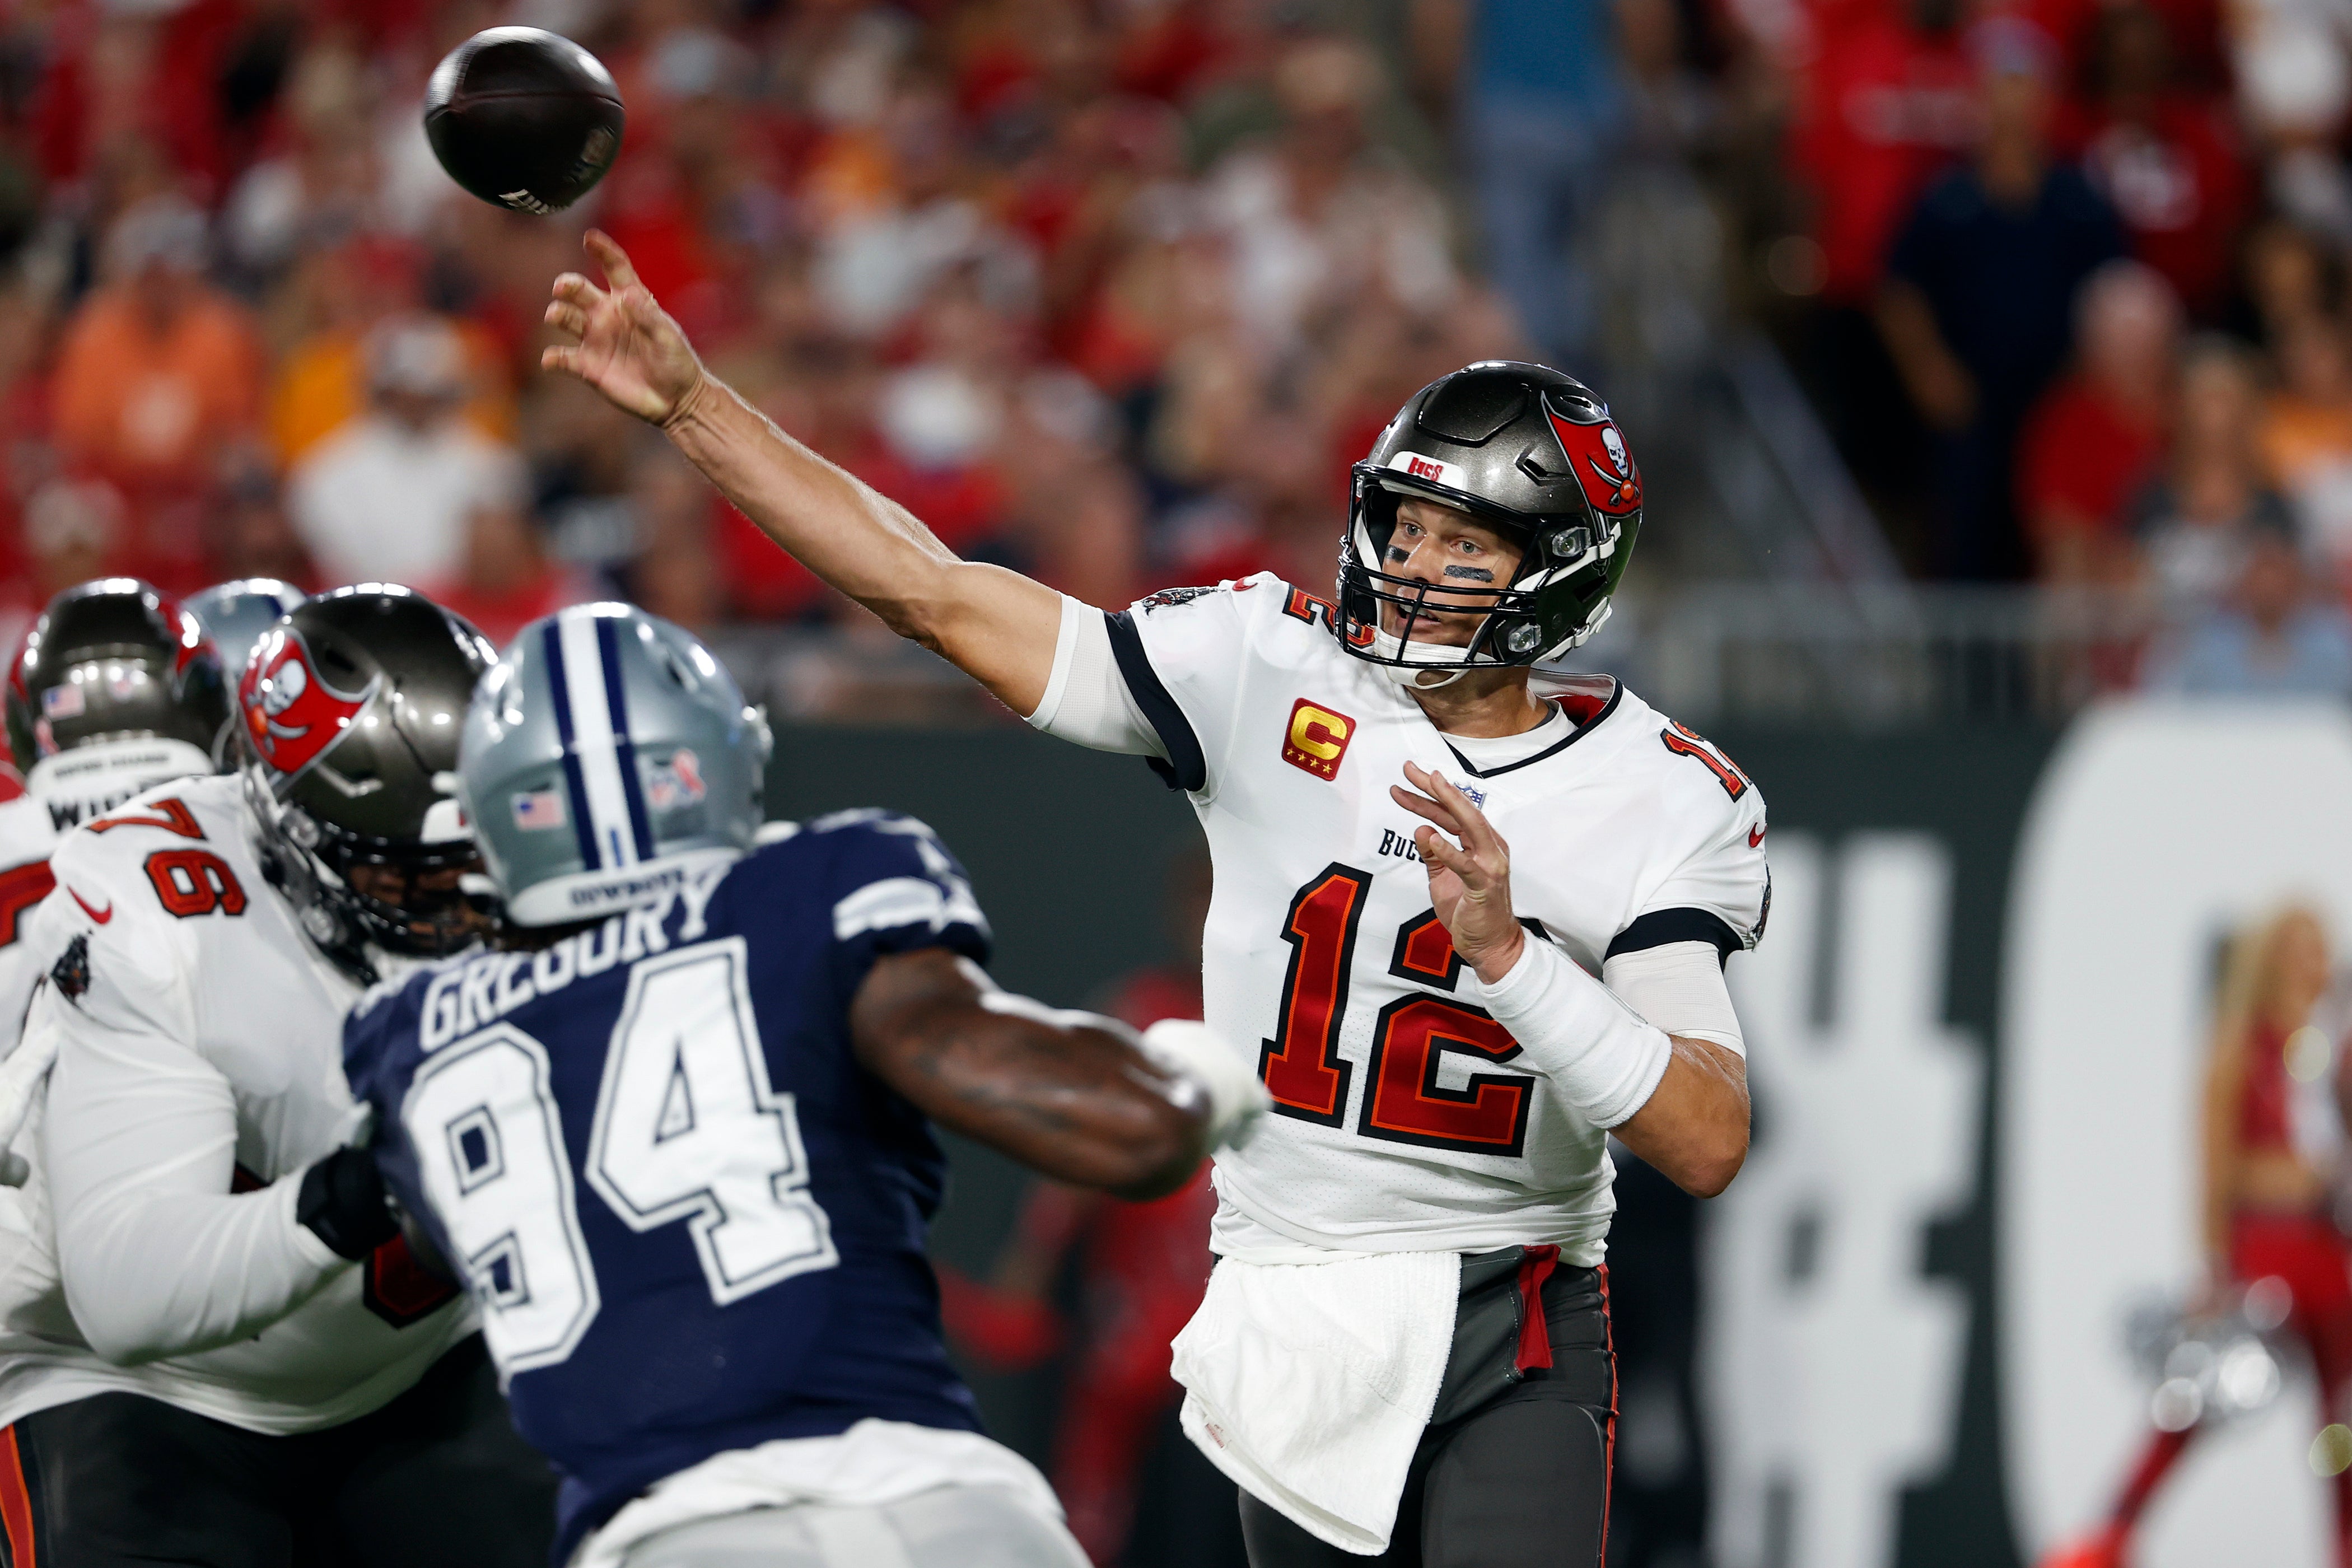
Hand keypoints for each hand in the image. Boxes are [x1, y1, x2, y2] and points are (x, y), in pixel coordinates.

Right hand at [541, 230, 707, 426]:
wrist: (675, 400)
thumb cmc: (676, 362)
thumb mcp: (669, 337)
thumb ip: (649, 317)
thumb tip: (628, 297)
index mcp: (630, 300)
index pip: (614, 268)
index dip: (603, 251)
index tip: (589, 238)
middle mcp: (607, 315)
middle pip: (580, 291)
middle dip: (568, 285)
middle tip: (563, 288)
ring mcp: (595, 339)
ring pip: (567, 318)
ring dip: (558, 314)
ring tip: (556, 316)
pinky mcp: (587, 367)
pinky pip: (563, 359)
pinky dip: (553, 358)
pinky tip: (551, 360)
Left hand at [1391, 762, 1524, 983]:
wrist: (1490, 945)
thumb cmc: (1470, 911)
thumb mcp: (1443, 878)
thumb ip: (1432, 855)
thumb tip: (1421, 829)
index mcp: (1481, 843)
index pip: (1452, 813)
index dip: (1428, 795)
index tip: (1407, 778)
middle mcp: (1489, 847)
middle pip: (1460, 810)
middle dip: (1434, 788)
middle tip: (1410, 768)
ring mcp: (1490, 864)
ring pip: (1469, 826)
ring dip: (1447, 803)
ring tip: (1428, 784)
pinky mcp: (1485, 885)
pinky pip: (1465, 864)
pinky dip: (1447, 850)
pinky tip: (1430, 836)